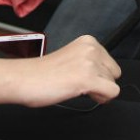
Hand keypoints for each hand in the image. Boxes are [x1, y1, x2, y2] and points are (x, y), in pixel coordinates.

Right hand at [0, 35, 120, 107]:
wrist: (24, 78)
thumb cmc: (43, 72)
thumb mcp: (73, 57)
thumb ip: (90, 61)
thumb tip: (108, 74)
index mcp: (88, 41)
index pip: (111, 63)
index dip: (99, 75)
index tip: (81, 75)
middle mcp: (91, 48)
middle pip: (115, 73)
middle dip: (100, 83)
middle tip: (78, 83)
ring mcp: (90, 62)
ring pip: (113, 84)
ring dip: (97, 91)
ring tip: (75, 87)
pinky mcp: (87, 78)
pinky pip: (112, 93)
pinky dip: (100, 98)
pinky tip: (82, 93)